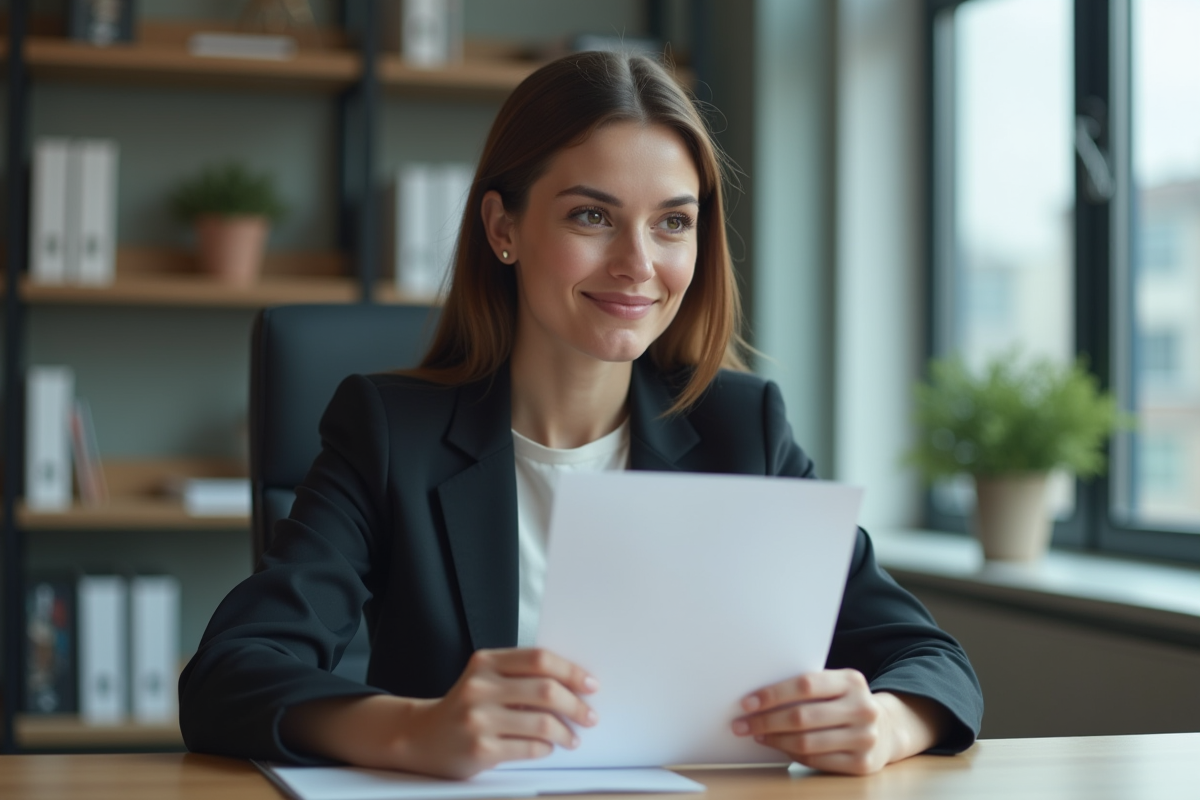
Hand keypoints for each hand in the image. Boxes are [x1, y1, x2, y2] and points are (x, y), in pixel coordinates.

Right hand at [396, 648, 598, 777]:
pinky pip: (530, 748)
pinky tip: (549, 748)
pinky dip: (546, 748)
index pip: (539, 659)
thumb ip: (519, 676)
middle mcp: (480, 687)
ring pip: (543, 723)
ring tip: (572, 737)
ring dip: (566, 732)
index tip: (591, 684)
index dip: (571, 671)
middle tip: (590, 716)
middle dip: (576, 705)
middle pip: (546, 690)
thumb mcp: (484, 679)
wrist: (420, 737)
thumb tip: (574, 685)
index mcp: (485, 662)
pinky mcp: (480, 749)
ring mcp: (479, 719)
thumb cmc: (464, 707)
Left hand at [731, 669, 943, 775]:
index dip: (773, 694)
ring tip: (756, 735)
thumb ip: (807, 688)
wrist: (885, 729)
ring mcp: (865, 738)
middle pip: (802, 716)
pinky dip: (790, 754)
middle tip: (741, 724)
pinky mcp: (862, 764)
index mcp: (852, 681)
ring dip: (774, 739)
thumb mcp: (835, 686)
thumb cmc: (844, 703)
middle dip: (765, 721)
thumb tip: (757, 697)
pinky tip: (777, 747)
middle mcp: (863, 709)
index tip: (747, 702)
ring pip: (806, 742)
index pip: (805, 684)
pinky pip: (815, 761)